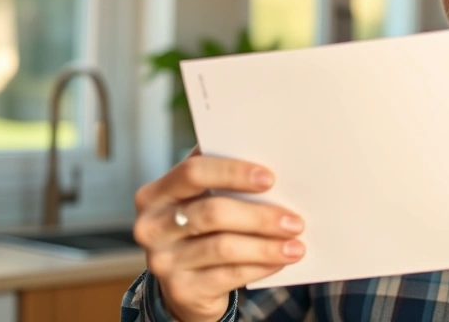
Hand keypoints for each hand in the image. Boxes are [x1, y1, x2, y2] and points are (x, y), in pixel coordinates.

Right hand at [133, 146, 305, 321]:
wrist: (186, 285)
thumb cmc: (203, 230)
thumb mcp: (201, 201)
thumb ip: (222, 180)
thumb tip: (271, 158)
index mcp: (156, 194)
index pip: (192, 172)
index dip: (232, 172)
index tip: (270, 178)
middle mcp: (152, 227)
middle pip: (211, 212)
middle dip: (259, 216)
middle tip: (294, 221)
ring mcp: (163, 261)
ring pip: (223, 247)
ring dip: (266, 245)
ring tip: (296, 245)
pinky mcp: (181, 290)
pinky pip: (228, 275)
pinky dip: (260, 267)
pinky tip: (280, 261)